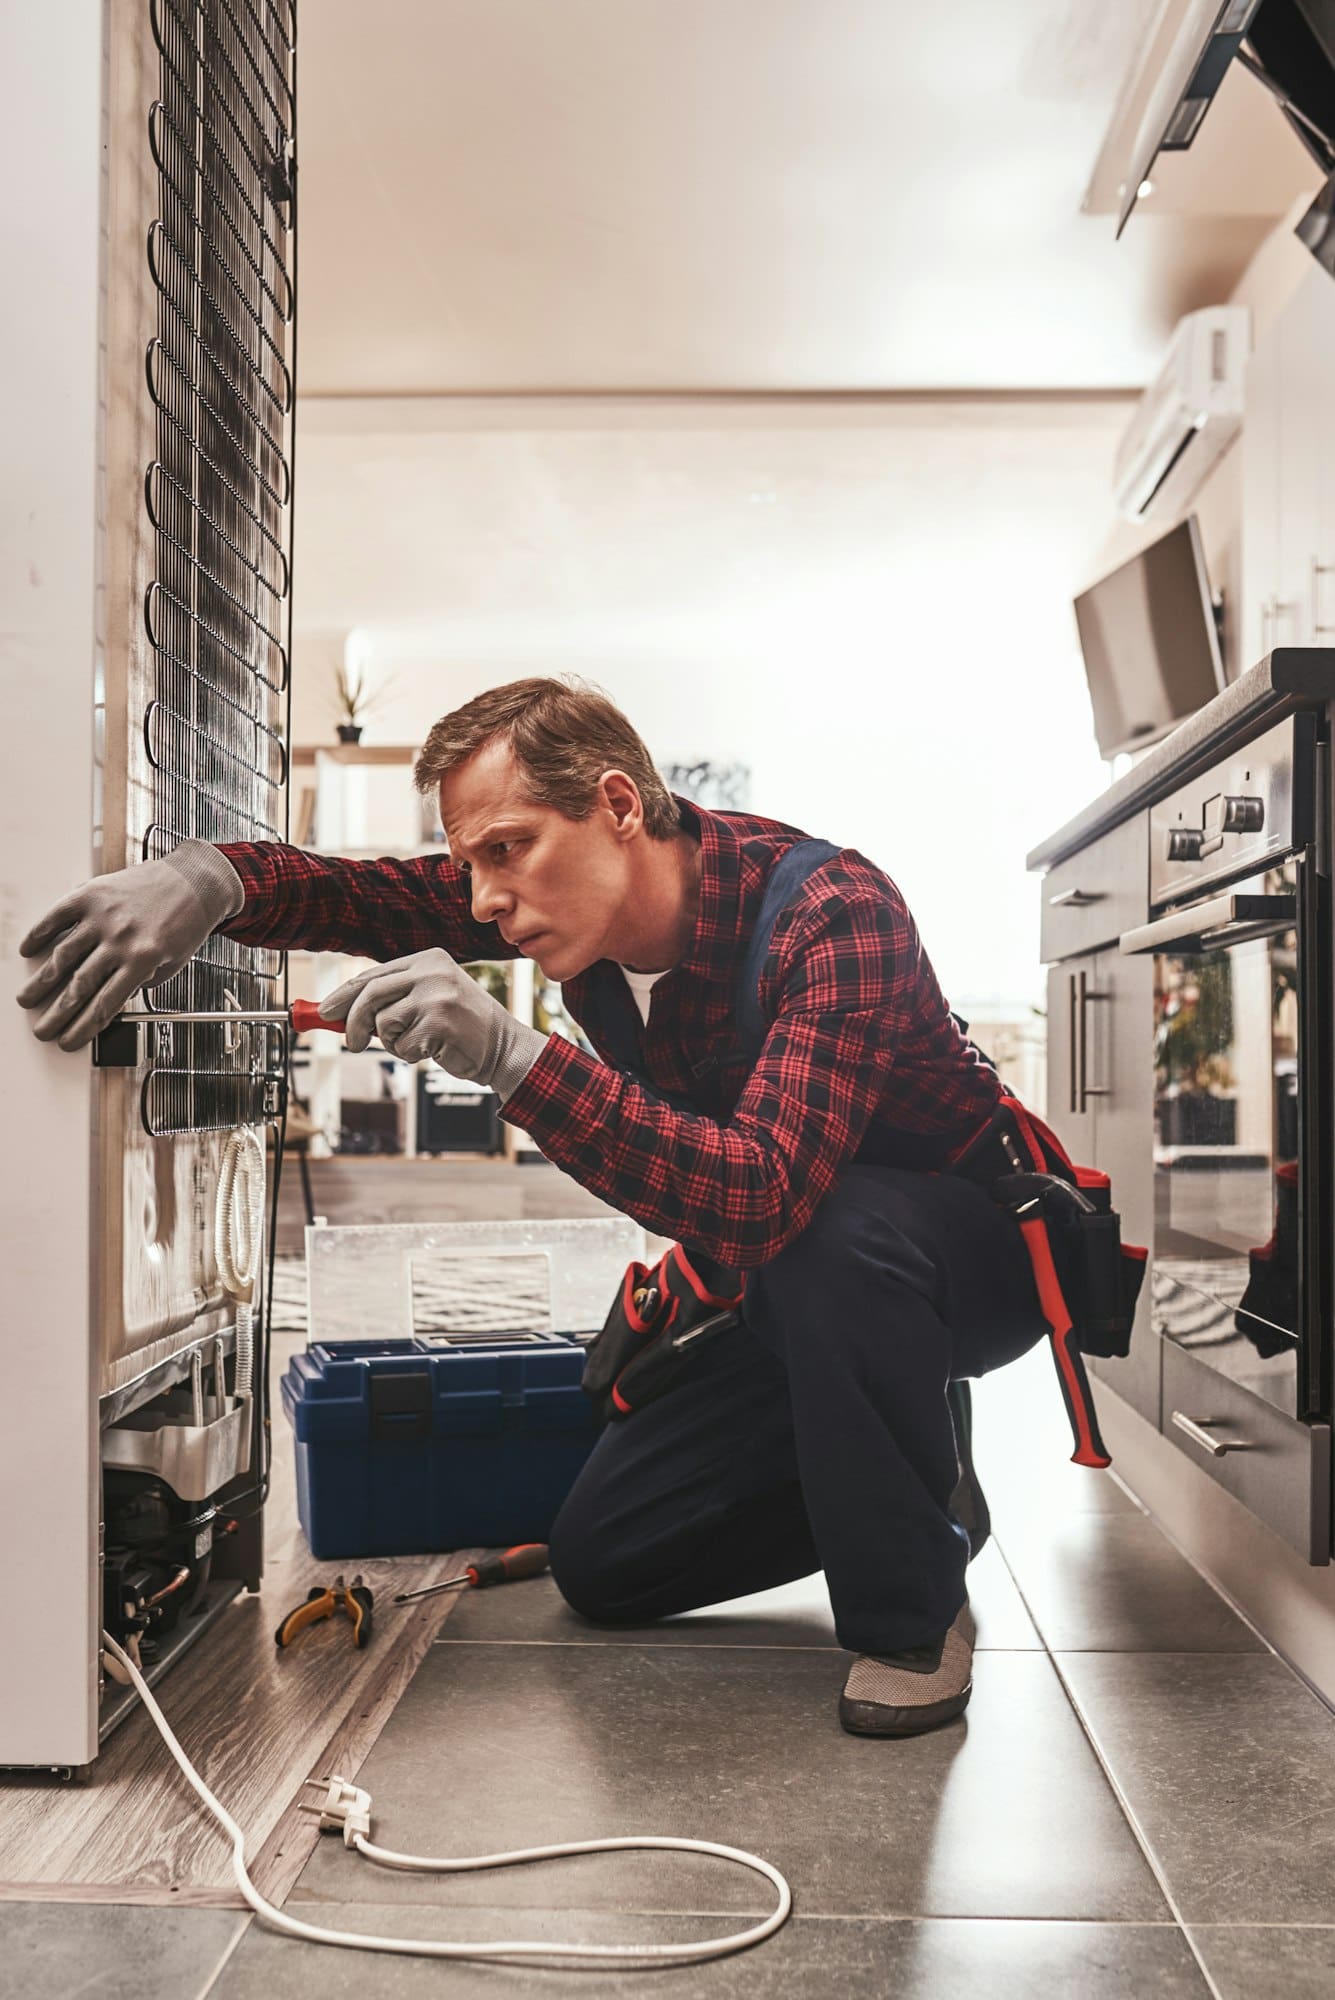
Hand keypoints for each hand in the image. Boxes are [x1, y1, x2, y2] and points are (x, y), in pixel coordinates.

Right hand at [16, 841, 243, 1050]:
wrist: (195, 880)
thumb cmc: (186, 921)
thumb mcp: (173, 963)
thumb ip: (141, 981)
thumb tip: (110, 999)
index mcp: (144, 959)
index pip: (105, 1004)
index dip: (83, 1028)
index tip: (68, 1040)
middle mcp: (121, 938)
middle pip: (79, 986)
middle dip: (57, 1014)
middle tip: (42, 1029)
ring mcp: (104, 915)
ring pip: (63, 955)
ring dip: (41, 982)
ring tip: (27, 999)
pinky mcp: (93, 894)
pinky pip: (59, 916)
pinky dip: (40, 934)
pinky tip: (29, 951)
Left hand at [321, 949, 547, 1098]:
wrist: (503, 1047)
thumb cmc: (461, 1027)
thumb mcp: (429, 999)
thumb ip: (392, 1000)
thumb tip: (339, 1014)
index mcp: (428, 959)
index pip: (373, 975)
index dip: (344, 995)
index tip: (325, 1012)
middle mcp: (431, 971)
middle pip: (370, 995)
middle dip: (352, 1023)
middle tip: (350, 1044)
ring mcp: (436, 995)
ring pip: (383, 1023)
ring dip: (393, 1042)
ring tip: (417, 1043)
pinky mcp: (439, 1022)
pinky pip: (402, 1045)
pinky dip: (411, 1055)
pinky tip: (434, 1049)